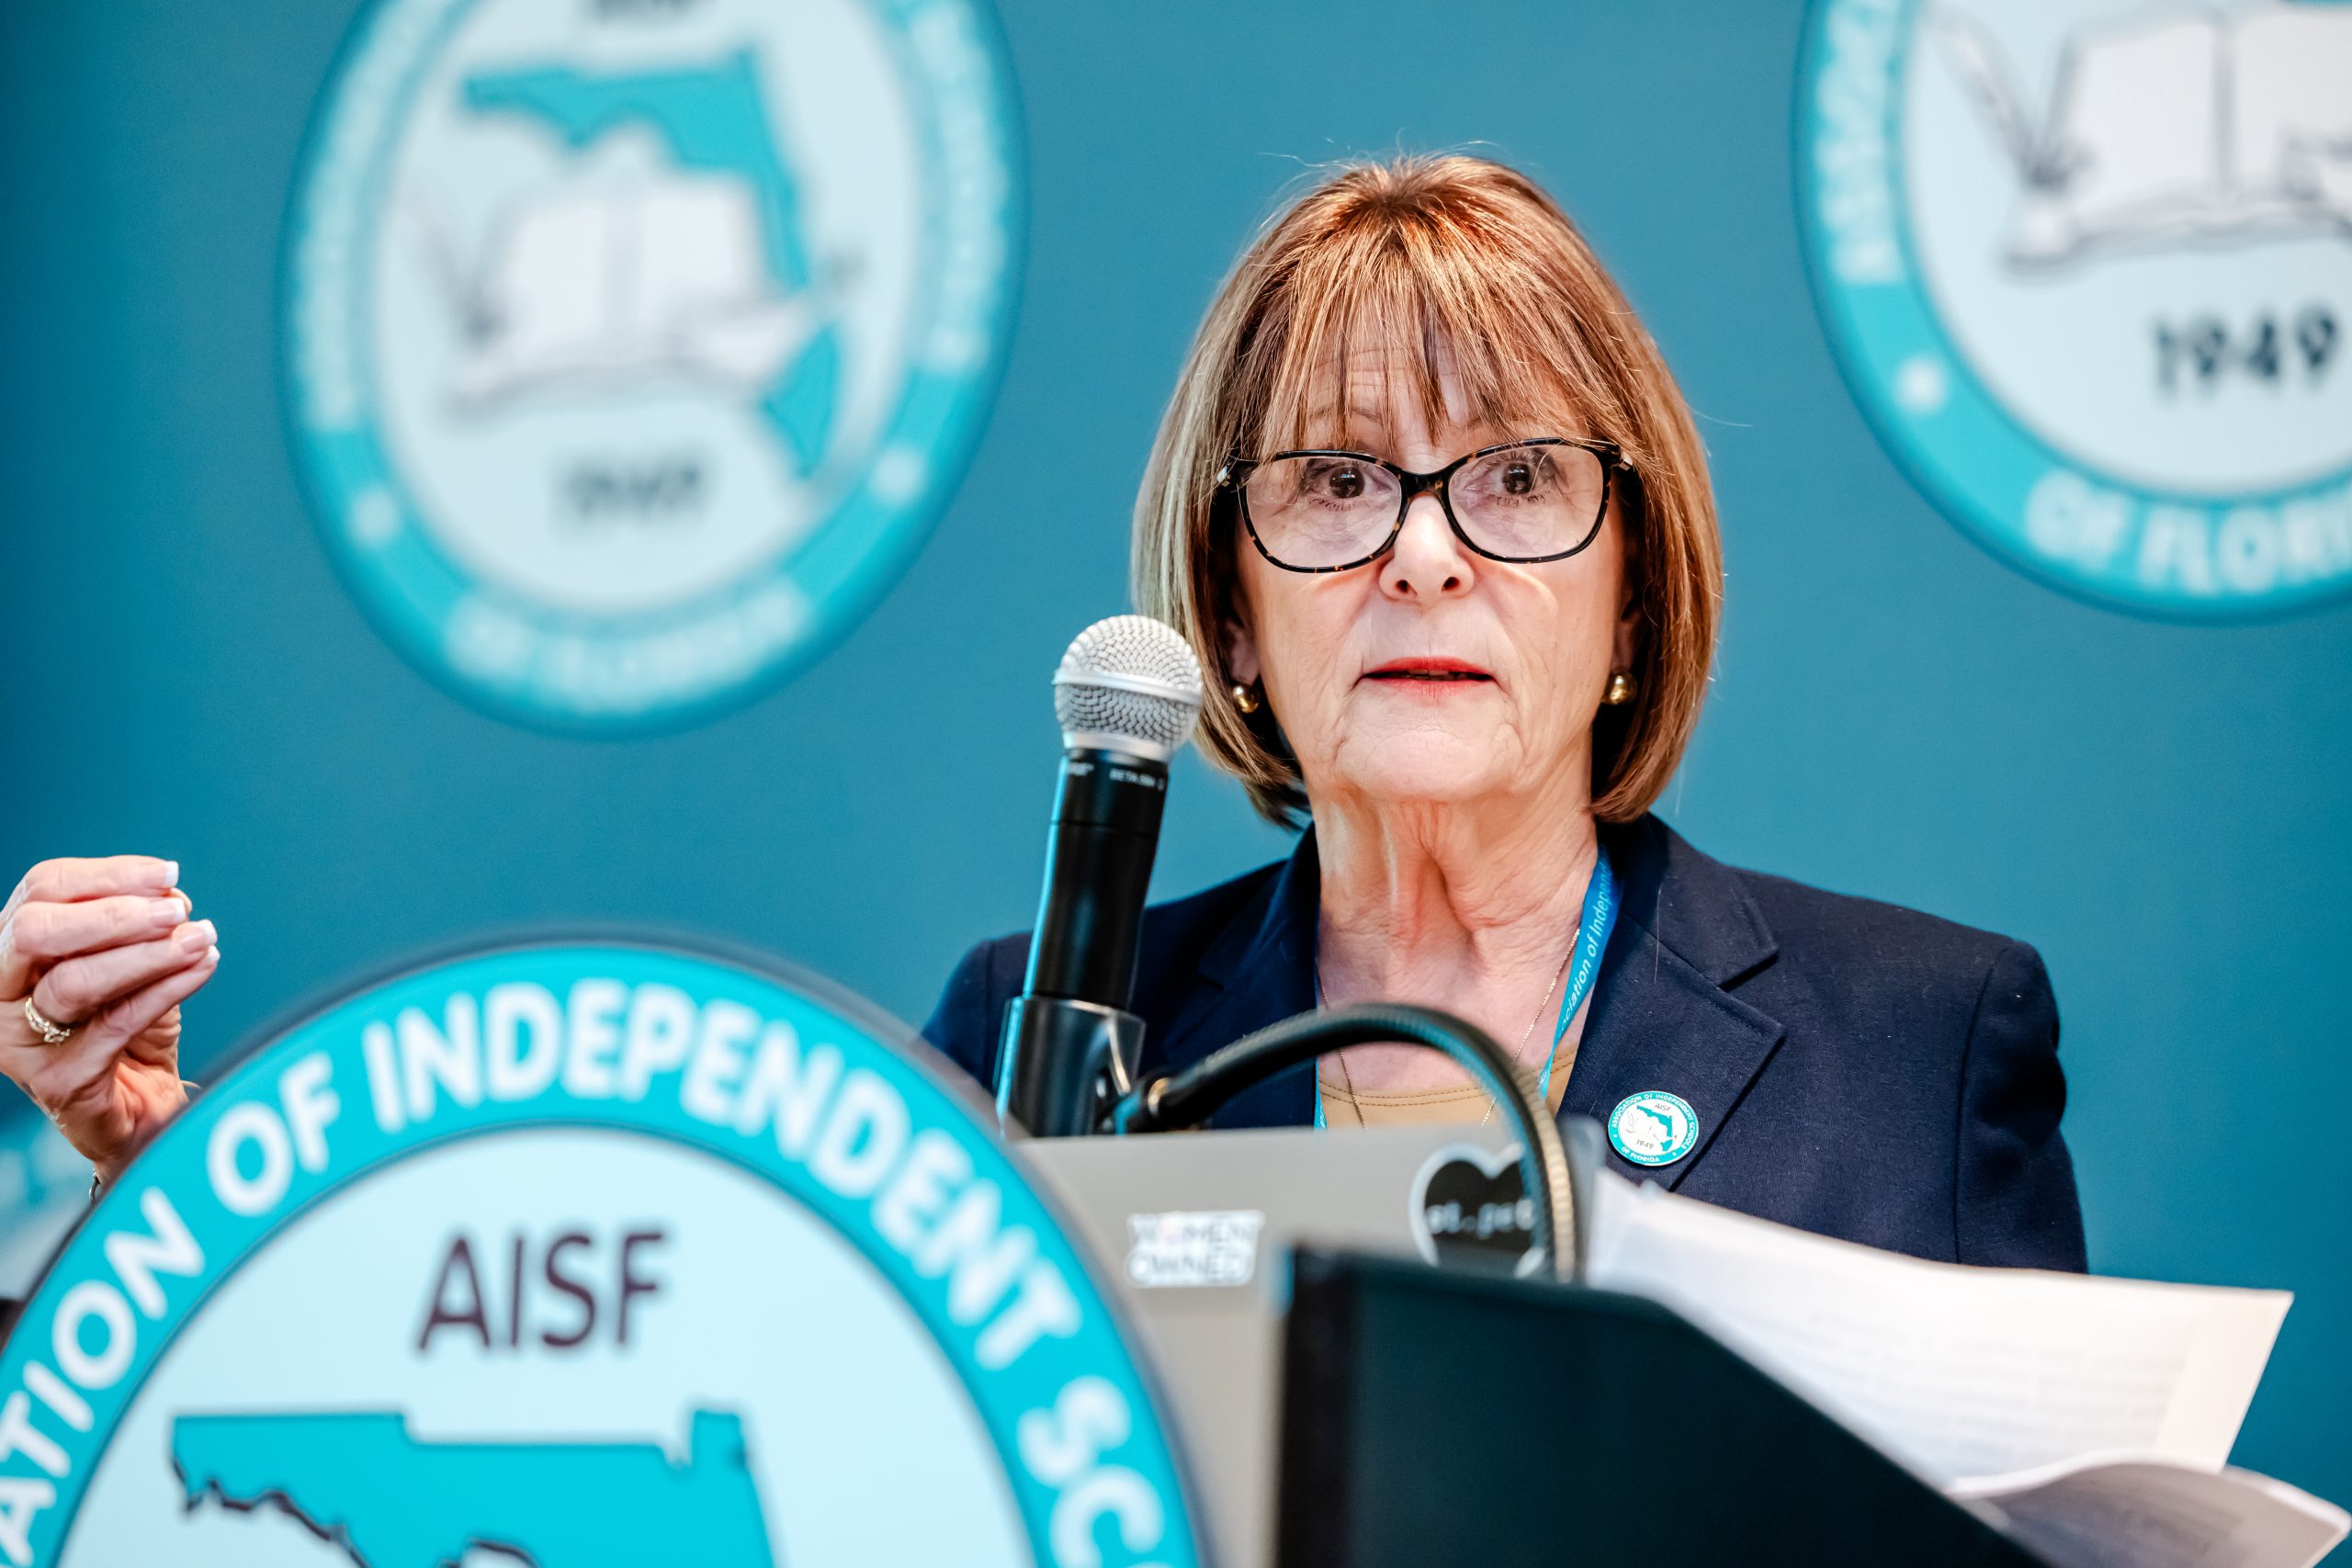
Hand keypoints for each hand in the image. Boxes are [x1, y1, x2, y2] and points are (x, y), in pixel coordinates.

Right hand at [0, 856, 217, 1185]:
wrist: (141, 1108)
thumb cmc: (130, 1027)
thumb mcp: (134, 964)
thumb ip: (141, 926)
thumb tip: (171, 897)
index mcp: (13, 950)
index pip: (41, 889)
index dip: (106, 875)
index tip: (167, 874)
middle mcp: (0, 993)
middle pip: (36, 931)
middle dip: (113, 914)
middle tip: (176, 911)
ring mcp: (21, 1042)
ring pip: (75, 982)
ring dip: (148, 954)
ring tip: (200, 940)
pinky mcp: (59, 1080)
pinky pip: (117, 1024)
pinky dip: (167, 990)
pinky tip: (203, 968)